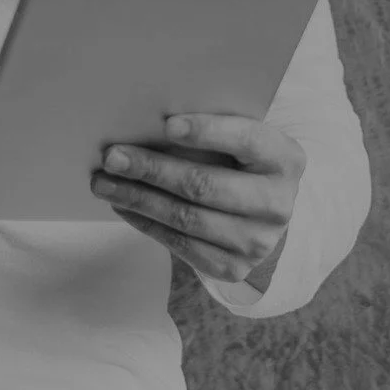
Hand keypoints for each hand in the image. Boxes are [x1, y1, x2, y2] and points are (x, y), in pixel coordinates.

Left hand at [90, 114, 305, 287]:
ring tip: (104, 183)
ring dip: (138, 199)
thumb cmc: (241, 162)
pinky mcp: (233, 267)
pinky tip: (123, 206)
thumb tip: (147, 121)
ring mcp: (257, 242)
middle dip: (152, 169)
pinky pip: (180, 245)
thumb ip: (212, 127)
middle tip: (113, 156)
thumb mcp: (241, 139)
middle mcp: (277, 203)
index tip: (167, 124)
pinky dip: (146, 223)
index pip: (247, 140)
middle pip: (205, 185)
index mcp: (285, 159)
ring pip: (186, 219)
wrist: (264, 214)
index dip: (207, 131)